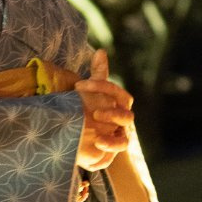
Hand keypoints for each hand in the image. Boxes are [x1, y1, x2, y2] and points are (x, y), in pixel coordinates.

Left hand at [75, 49, 133, 171]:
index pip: (120, 95)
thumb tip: (101, 51)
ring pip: (126, 129)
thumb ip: (98, 74)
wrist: (75, 139)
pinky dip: (111, 143)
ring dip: (112, 123)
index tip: (80, 85)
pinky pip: (119, 146)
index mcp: (118, 106)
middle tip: (92, 110)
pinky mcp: (113, 150)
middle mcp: (122, 120)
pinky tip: (98, 141)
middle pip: (126, 113)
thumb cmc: (85, 112)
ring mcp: (119, 135)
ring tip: (95, 120)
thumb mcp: (90, 93)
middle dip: (111, 110)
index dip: (103, 88)